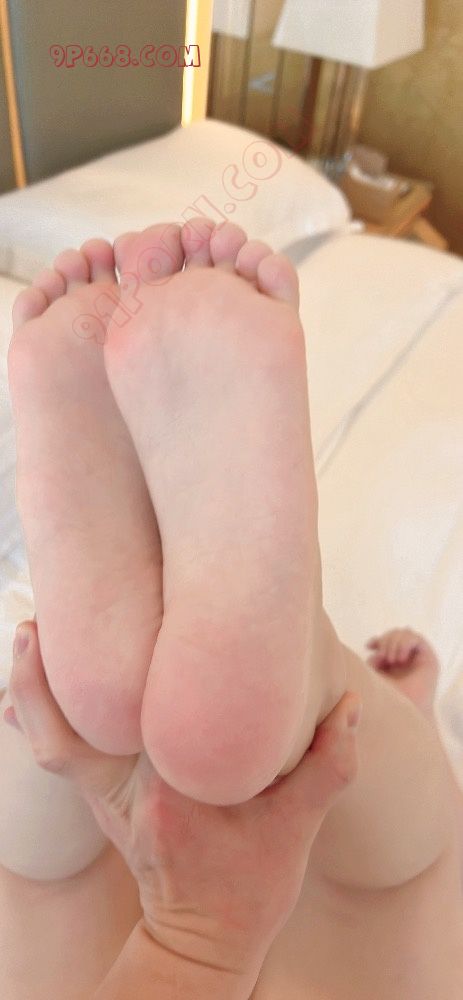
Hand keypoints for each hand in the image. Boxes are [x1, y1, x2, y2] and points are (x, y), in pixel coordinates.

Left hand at [8, 621, 360, 983]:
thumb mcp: (300, 829)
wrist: (206, 939)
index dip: (146, 660)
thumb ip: (329, 765)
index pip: (155, 713)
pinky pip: (55, 749)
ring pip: (53, 736)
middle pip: (85, 719)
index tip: (149, 605)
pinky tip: (32, 672)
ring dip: (33, 686)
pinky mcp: (97, 796)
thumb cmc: (252, 886)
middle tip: (47, 610)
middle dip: (57, 665)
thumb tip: (349, 705)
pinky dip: (36, 712)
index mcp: (178, 790)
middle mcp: (129, 791)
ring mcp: (105, 797)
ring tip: (28, 631)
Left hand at [366, 628, 438, 712]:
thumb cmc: (390, 698)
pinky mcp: (428, 657)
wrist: (405, 711)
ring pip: (405, 633)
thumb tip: (374, 650)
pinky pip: (415, 638)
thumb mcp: (375, 676)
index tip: (369, 646)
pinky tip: (400, 659)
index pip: (388, 641)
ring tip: (392, 660)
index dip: (378, 640)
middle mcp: (408, 658)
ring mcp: (418, 657)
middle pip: (396, 634)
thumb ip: (374, 660)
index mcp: (395, 663)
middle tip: (384, 658)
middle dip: (386, 641)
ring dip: (395, 643)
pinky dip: (405, 644)